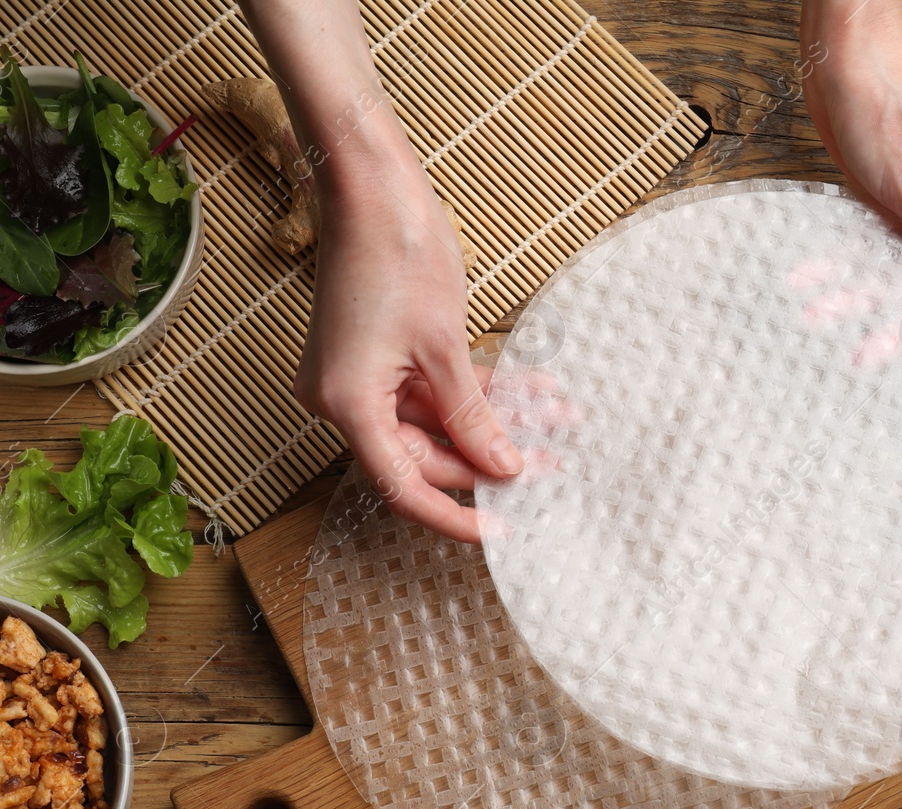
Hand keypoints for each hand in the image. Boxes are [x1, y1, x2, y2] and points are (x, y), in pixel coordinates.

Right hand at [243, 0, 521, 543]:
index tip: (503, 531)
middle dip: (492, 458)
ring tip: (557, 418)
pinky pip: (431, 389)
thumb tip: (504, 470)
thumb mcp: (446, 346)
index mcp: (349, 405)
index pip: (405, 488)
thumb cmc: (396, 252)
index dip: (457, 516)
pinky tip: (533, 389)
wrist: (369, 184)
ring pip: (436, 422)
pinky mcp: (379, 355)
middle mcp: (345, 399)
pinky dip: (478, 391)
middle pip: (425, 456)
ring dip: (495, 420)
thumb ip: (474, 416)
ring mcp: (361, 377)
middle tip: (553, 462)